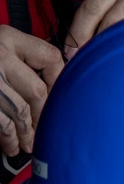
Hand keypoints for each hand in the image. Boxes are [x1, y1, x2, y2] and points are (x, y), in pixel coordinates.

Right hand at [0, 26, 62, 154]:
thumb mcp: (0, 47)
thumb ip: (24, 61)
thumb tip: (55, 92)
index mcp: (9, 37)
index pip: (51, 58)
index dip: (58, 82)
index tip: (57, 100)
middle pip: (37, 91)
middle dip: (42, 116)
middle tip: (43, 131)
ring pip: (20, 111)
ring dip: (27, 133)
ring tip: (28, 144)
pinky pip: (2, 122)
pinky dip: (8, 138)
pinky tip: (11, 145)